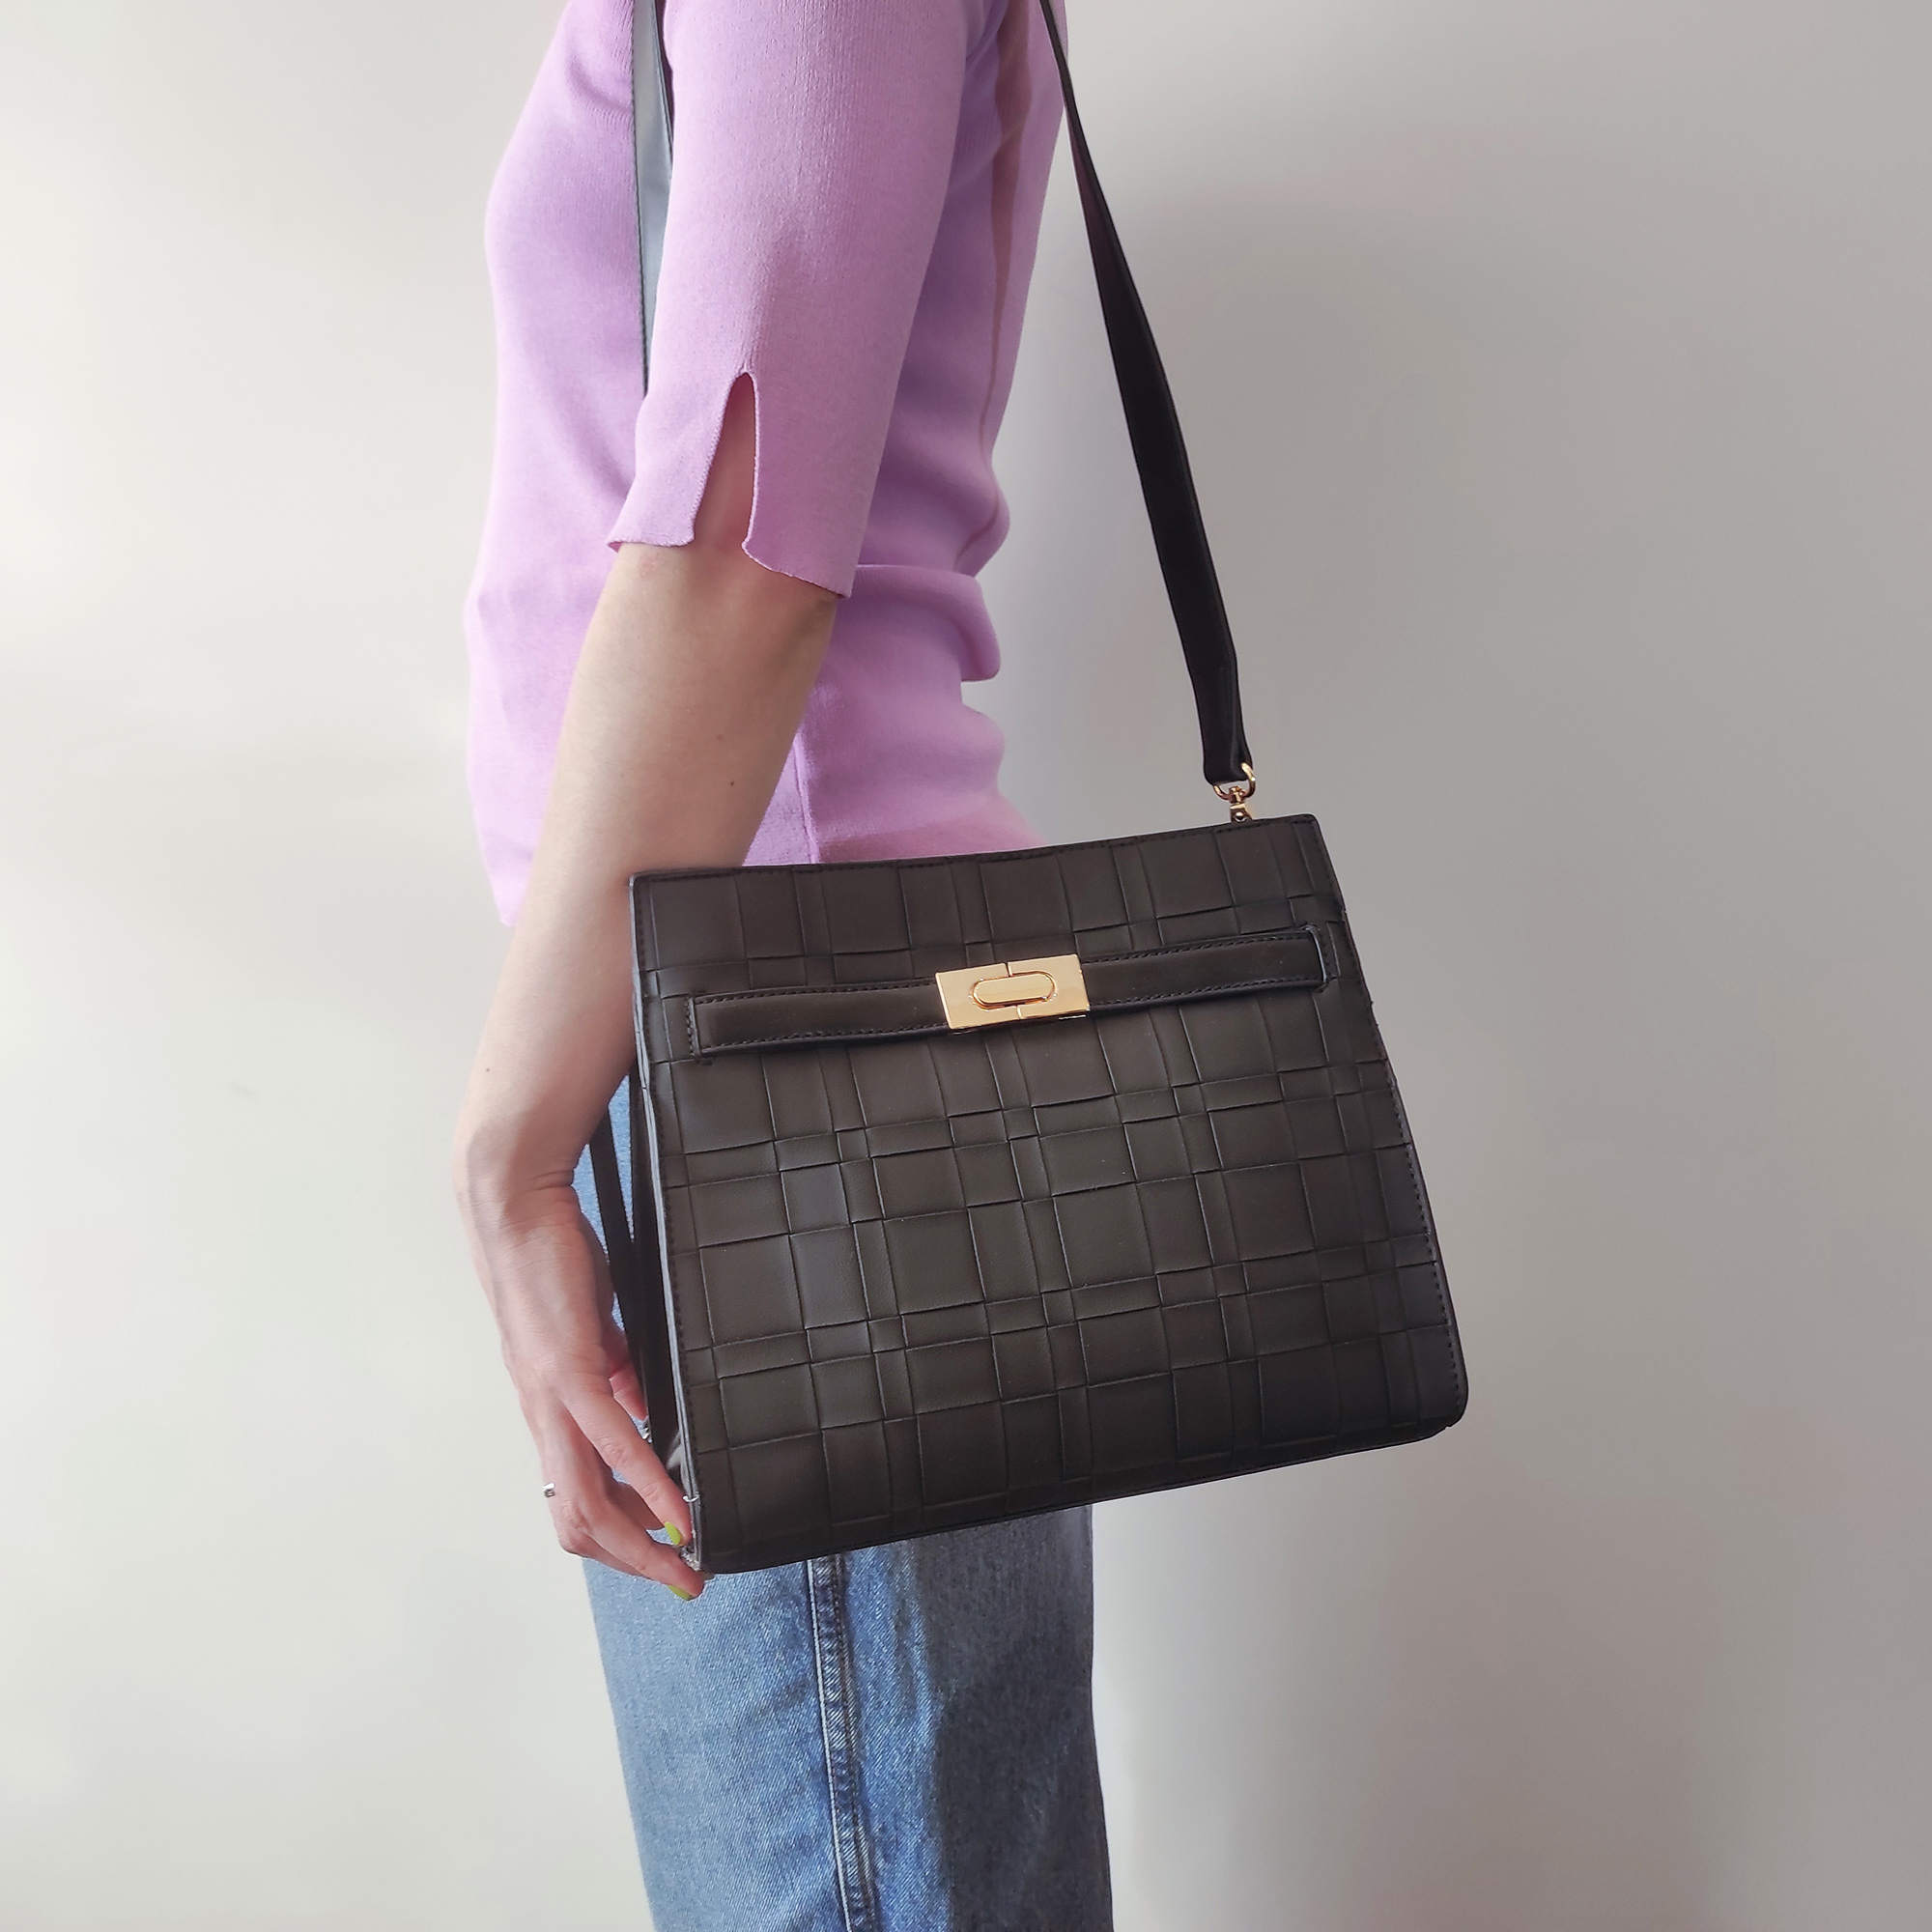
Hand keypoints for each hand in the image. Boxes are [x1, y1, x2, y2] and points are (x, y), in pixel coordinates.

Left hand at [456, 1165, 702, 1599]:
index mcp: (550, 1411)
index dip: (619, 1538)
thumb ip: (616, 1375)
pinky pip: (612, 1444)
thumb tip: (643, 1411)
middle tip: (683, 1581)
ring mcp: (552, 1400)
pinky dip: (648, 1486)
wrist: (516, 1209)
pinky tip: (677, 1511)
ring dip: (639, 1545)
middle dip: (634, 1562)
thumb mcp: (593, 1332)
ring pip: (587, 1501)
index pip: (577, 1499)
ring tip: (684, 1563)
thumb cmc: (553, 1261)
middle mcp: (543, 1419)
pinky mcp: (570, 1372)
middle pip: (578, 1523)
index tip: (667, 1553)